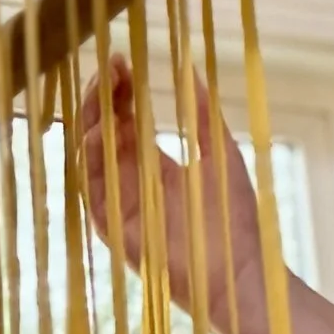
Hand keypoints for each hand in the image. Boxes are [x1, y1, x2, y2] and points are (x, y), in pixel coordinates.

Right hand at [73, 56, 270, 333]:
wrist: (243, 274)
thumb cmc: (236, 219)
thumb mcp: (220, 154)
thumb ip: (203, 115)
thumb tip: (193, 67)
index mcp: (155, 168)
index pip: (124, 121)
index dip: (119, 91)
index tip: (121, 59)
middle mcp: (131, 185)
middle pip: (102, 134)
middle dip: (101, 98)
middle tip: (109, 67)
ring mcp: (120, 207)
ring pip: (91, 158)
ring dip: (91, 122)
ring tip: (102, 91)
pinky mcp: (114, 230)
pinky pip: (93, 192)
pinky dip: (91, 161)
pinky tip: (101, 132)